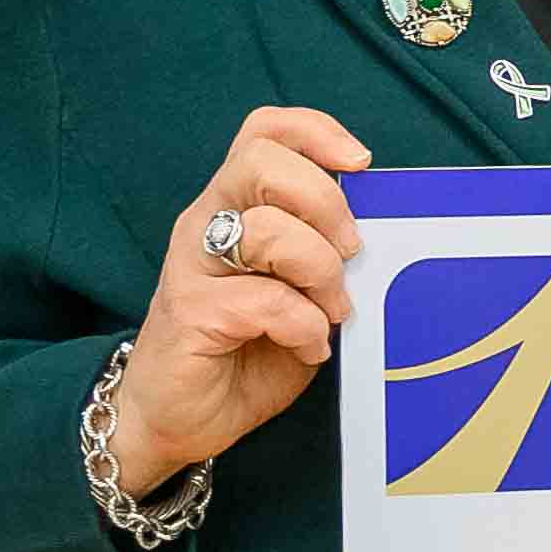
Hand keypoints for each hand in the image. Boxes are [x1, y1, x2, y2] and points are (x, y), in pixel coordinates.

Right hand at [115, 106, 372, 491]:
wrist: (174, 419)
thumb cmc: (242, 353)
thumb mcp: (298, 294)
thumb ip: (321, 257)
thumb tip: (376, 238)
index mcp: (232, 206)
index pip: (264, 132)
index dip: (314, 132)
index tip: (359, 163)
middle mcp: (206, 223)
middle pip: (261, 161)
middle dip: (324, 202)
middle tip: (348, 252)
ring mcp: (192, 265)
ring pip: (265, 228)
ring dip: (319, 271)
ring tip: (330, 311)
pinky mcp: (189, 312)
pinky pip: (265, 300)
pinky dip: (303, 326)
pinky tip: (308, 348)